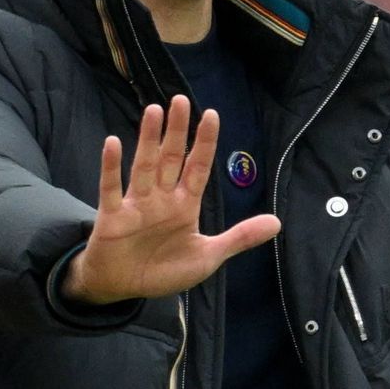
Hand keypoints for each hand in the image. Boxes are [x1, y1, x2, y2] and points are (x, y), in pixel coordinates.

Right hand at [63, 97, 279, 303]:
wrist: (123, 288)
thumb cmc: (163, 271)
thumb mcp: (207, 256)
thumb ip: (239, 238)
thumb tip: (278, 223)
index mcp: (185, 206)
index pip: (198, 167)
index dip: (204, 143)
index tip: (211, 115)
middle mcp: (161, 198)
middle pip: (171, 158)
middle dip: (176, 131)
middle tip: (181, 100)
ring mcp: (136, 204)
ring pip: (144, 166)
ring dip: (148, 139)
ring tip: (154, 111)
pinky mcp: (113, 217)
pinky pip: (111, 188)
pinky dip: (111, 167)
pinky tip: (113, 142)